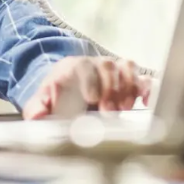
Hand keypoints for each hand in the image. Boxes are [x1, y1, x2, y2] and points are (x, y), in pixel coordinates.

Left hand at [22, 57, 150, 119]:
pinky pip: (143, 77)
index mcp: (75, 67)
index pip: (85, 66)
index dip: (91, 80)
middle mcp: (97, 65)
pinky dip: (147, 88)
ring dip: (128, 88)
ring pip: (127, 68)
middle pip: (109, 66)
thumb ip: (37, 108)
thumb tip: (36, 118)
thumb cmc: (56, 95)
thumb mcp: (41, 101)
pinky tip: (146, 102)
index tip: (92, 98)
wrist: (68, 87)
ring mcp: (115, 71)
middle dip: (111, 89)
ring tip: (124, 108)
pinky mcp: (129, 81)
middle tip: (109, 111)